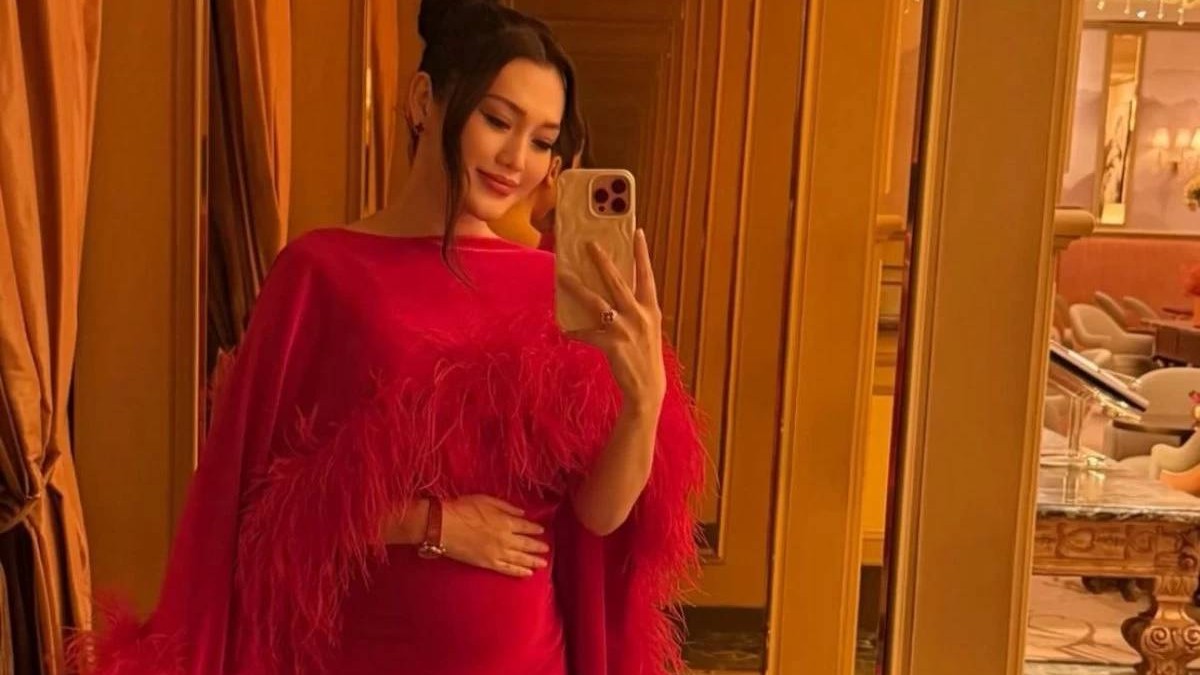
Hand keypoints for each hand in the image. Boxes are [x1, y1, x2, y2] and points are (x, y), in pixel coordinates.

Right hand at [441, 495, 549, 578]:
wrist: (443, 526)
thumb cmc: (463, 509)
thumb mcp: (486, 500)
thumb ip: (506, 507)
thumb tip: (522, 513)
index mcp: (506, 522)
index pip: (525, 526)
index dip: (534, 528)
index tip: (541, 530)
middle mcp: (505, 539)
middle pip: (526, 544)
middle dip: (537, 547)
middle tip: (546, 549)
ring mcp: (497, 553)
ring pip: (520, 559)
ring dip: (533, 561)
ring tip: (543, 564)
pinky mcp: (487, 564)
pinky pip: (507, 569)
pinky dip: (519, 572)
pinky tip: (527, 573)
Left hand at [559, 229, 666, 409]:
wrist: (647, 388)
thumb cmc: (644, 356)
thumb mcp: (646, 329)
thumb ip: (634, 310)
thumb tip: (610, 294)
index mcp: (651, 309)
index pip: (646, 275)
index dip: (642, 253)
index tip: (638, 232)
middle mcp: (639, 314)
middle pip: (617, 281)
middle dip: (602, 260)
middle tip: (589, 243)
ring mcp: (625, 329)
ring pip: (596, 301)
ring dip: (577, 288)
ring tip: (563, 277)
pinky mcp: (611, 344)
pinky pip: (586, 333)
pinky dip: (575, 332)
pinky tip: (566, 330)